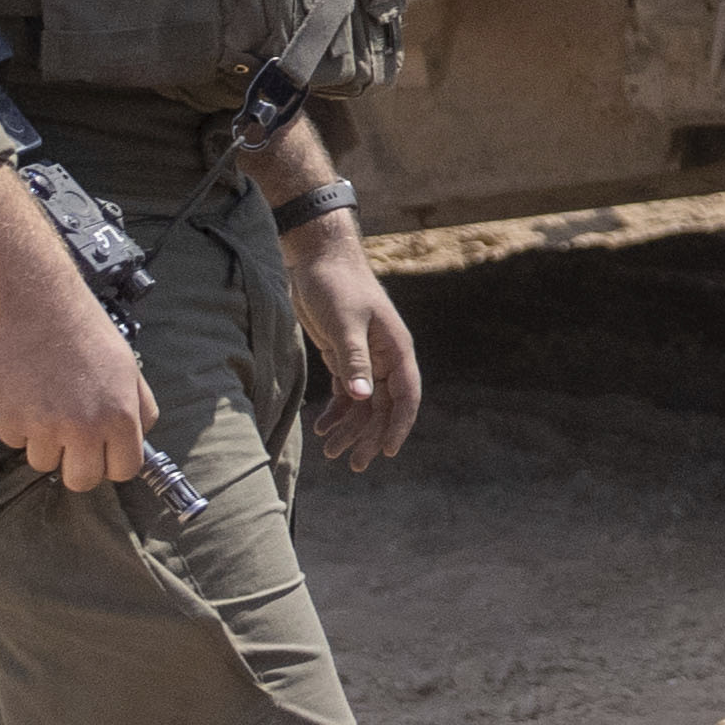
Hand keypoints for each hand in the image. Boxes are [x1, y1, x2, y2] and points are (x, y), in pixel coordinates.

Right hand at [0, 153, 159, 496]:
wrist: (35, 306)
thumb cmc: (85, 333)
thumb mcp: (129, 369)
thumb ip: (139, 408)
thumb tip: (141, 441)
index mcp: (120, 417)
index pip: (124, 471)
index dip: (113, 463)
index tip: (104, 453)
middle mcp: (84, 428)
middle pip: (81, 482)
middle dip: (77, 466)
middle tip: (71, 443)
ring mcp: (44, 427)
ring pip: (43, 463)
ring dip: (43, 442)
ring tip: (46, 406)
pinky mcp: (9, 419)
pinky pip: (13, 441)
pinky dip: (16, 424)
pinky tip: (24, 393)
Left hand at [287, 227, 424, 470]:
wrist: (319, 260)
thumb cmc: (337, 286)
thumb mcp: (345, 323)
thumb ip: (354, 360)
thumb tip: (363, 398)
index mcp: (396, 350)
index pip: (405, 396)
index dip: (399, 425)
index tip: (388, 452)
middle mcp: (385, 359)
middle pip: (383, 407)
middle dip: (369, 436)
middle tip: (354, 464)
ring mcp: (365, 360)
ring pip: (364, 404)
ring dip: (350, 428)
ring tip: (331, 452)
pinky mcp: (344, 357)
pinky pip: (347, 393)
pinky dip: (337, 412)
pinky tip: (322, 427)